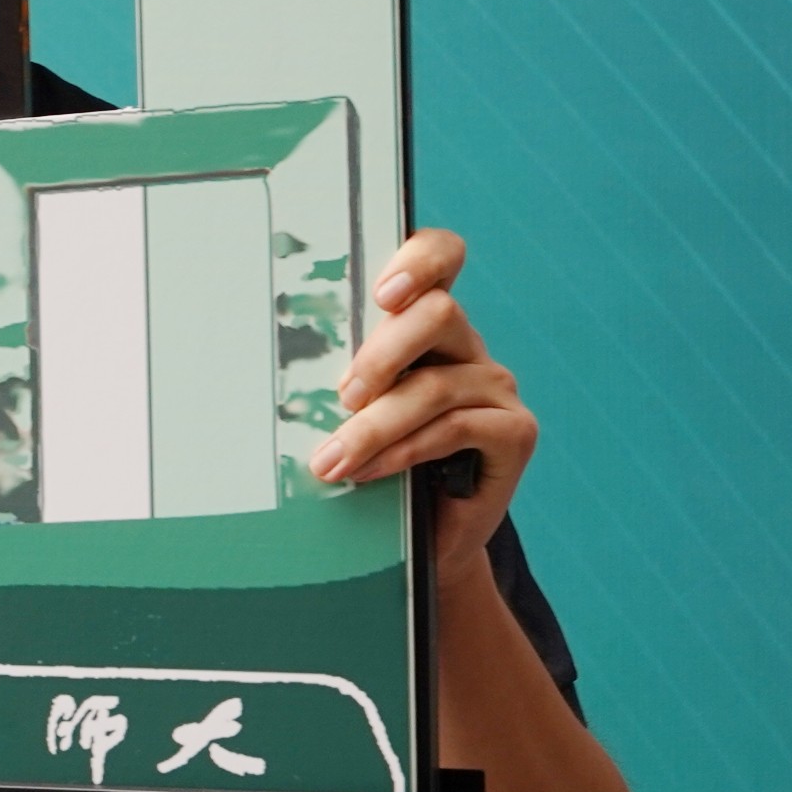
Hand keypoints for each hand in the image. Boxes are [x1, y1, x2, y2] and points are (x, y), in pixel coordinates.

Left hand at [310, 227, 536, 563]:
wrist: (425, 533)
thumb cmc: (377, 458)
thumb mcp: (351, 408)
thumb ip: (338, 375)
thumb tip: (275, 365)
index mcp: (426, 324)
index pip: (441, 257)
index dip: (420, 259)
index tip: (381, 293)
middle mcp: (467, 346)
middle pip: (438, 314)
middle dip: (381, 354)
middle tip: (342, 395)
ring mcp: (496, 387)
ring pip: (434, 385)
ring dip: (375, 425)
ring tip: (332, 460)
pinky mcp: (515, 431)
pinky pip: (456, 428)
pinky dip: (405, 450)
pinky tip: (370, 470)